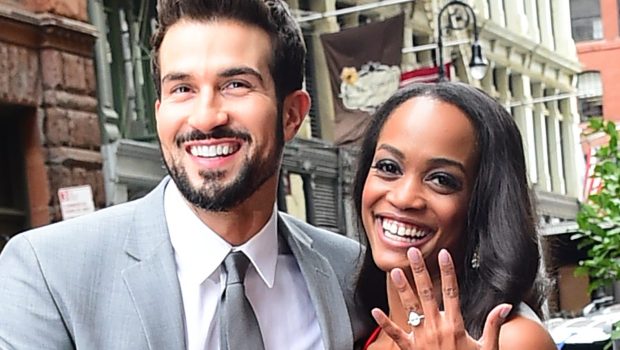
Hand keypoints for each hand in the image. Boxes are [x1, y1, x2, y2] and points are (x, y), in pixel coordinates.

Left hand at [371, 248, 511, 349]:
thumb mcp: (488, 348)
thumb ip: (493, 325)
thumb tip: (505, 305)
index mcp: (455, 325)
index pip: (451, 291)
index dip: (447, 271)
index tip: (444, 254)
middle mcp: (437, 328)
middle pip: (427, 293)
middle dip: (419, 271)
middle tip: (412, 252)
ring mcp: (422, 339)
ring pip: (410, 308)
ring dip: (402, 289)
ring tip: (394, 271)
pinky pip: (396, 335)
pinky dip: (385, 324)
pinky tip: (375, 311)